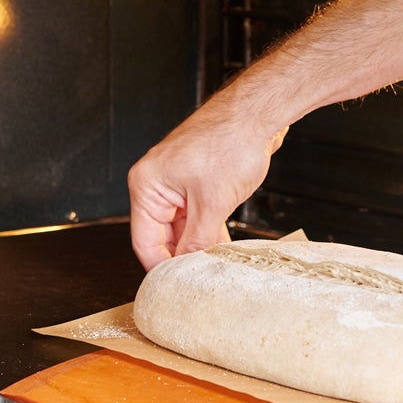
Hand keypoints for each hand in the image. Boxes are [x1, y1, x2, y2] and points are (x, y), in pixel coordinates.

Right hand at [128, 99, 287, 270]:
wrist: (258, 114)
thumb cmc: (231, 142)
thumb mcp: (214, 204)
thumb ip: (197, 240)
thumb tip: (188, 268)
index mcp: (147, 186)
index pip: (144, 242)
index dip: (161, 268)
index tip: (176, 288)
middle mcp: (156, 183)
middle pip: (162, 236)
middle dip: (182, 257)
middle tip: (199, 280)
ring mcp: (177, 182)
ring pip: (182, 227)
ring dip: (197, 245)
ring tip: (213, 266)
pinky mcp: (197, 181)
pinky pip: (196, 215)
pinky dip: (207, 231)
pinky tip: (221, 247)